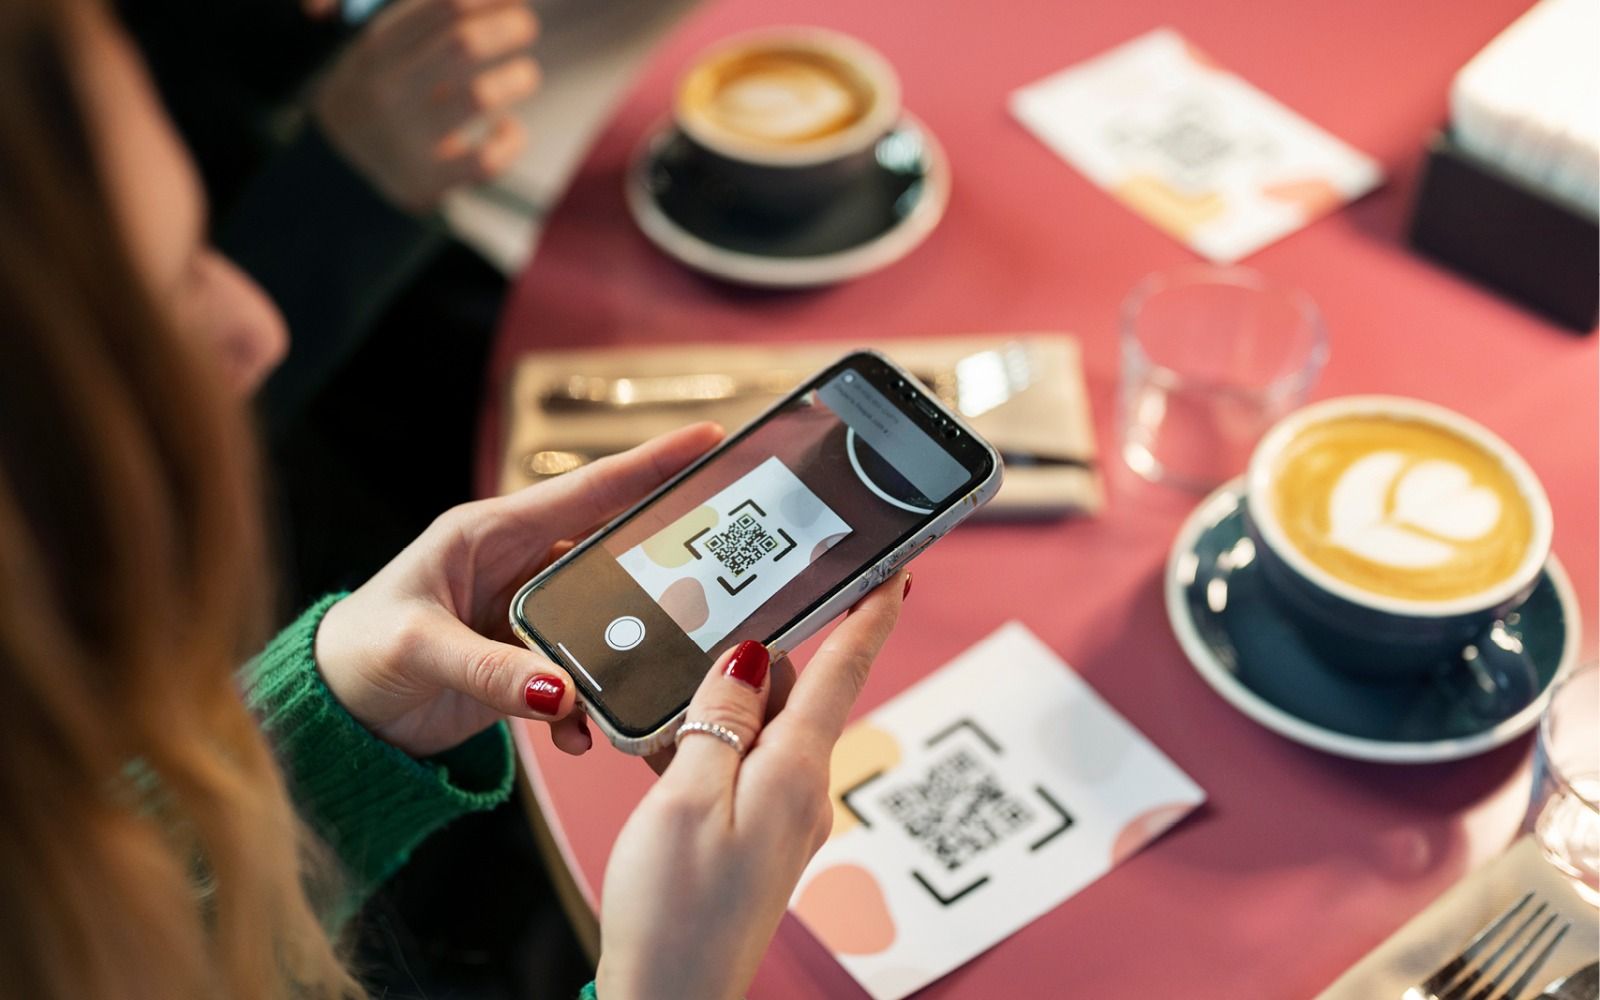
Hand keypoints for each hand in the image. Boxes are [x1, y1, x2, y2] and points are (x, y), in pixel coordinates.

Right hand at [313, 0, 540, 212]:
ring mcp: (406, 139)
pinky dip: (512, 140)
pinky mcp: (428, 179)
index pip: (443, 8)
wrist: (344, 165)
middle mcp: (387, 92)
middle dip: (507, 28)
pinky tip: (510, 128)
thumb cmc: (385, 91)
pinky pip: (487, 159)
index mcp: (377, 51)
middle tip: (527, 26)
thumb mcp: (386, 48)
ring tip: (526, 74)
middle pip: (464, 45)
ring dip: (518, 78)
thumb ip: (429, 19)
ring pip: (481, 96)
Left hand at [313, 423, 723, 757]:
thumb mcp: (418, 650)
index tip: (709, 440)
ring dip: (622, 658)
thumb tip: (563, 694)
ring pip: (603, 624)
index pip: (586, 491)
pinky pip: (576, 678)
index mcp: (489, 532)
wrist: (329, 714)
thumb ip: (492, 670)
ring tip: (646, 683)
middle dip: (660, 566)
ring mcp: (524, 616)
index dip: (650, 465)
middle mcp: (516, 565)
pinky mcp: (524, 663)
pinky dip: (584, 708)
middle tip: (718, 573)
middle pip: (609, 555)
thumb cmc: (355, 654)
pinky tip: (580, 735)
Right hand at [595, 571, 909, 999]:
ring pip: (759, 730)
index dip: (871, 613)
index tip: (898, 567)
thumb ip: (719, 718)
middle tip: (721, 615)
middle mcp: (800, 792)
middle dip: (761, 653)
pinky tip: (659, 754)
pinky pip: (739, 770)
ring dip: (718, 707)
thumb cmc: (674, 913)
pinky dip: (705, 750)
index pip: (845, 670)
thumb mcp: (685, 796)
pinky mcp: (755, 842)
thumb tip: (752, 657)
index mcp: (794, 771)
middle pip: (794, 692)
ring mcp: (779, 819)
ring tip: (665, 698)